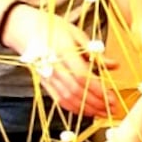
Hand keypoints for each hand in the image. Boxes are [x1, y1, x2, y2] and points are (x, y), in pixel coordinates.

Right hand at [5, 5, 121, 116]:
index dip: (98, 89)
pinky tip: (87, 111)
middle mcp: (55, 67)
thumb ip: (95, 53)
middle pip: (77, 91)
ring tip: (103, 113)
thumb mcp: (77, 34)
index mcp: (64, 52)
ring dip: (87, 109)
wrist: (26, 30)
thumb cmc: (54, 28)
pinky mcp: (45, 83)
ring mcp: (49, 77)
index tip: (112, 96)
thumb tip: (115, 65)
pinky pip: (60, 100)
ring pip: (69, 98)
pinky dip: (74, 108)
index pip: (82, 76)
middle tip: (113, 108)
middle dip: (96, 102)